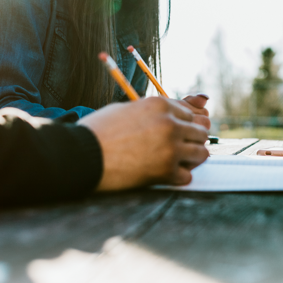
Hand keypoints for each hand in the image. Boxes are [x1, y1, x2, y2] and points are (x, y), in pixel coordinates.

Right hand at [79, 97, 209, 191]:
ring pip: (201, 153)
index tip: (178, 133)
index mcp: (159, 104)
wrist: (82, 154)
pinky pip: (187, 176)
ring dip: (190, 158)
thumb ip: (151, 111)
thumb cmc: (98, 131)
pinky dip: (178, 177)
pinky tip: (164, 175)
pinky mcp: (166, 171)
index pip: (189, 113)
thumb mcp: (125, 109)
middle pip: (200, 131)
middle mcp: (169, 123)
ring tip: (174, 162)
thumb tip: (171, 114)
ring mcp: (170, 147)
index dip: (183, 124)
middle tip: (178, 149)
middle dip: (191, 140)